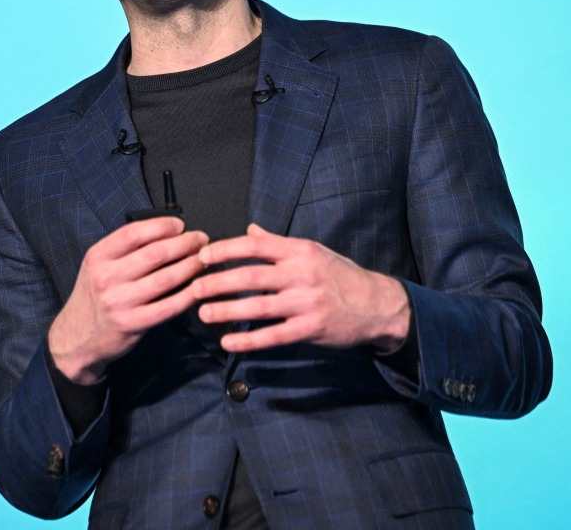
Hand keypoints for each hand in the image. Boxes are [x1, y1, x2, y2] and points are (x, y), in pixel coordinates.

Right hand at [49, 217, 207, 384]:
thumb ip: (123, 251)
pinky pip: (168, 307)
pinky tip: (198, 288)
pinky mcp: (132, 323)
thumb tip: (165, 233)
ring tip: (203, 261)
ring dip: (190, 267)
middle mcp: (106, 277)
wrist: (76, 337)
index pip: (134, 233)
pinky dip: (187, 296)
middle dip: (184, 243)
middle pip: (155, 254)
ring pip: (165, 278)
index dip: (162, 226)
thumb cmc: (94, 298)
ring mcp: (119, 302)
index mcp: (98, 257)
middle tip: (201, 240)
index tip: (180, 225)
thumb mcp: (97, 267)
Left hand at [190, 224, 409, 353]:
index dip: (225, 249)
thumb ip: (278, 243)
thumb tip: (250, 229)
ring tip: (203, 313)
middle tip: (193, 287)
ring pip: (258, 307)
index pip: (255, 245)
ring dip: (226, 310)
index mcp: (299, 251)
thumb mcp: (312, 251)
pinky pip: (273, 336)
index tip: (202, 256)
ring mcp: (307, 303)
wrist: (377, 305)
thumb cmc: (339, 275)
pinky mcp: (311, 329)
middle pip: (250, 276)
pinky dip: (248, 340)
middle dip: (217, 282)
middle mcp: (302, 274)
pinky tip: (228, 341)